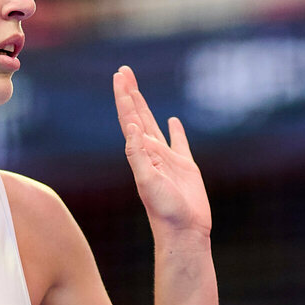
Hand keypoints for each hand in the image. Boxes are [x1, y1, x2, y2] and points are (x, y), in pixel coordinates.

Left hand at [115, 66, 209, 237]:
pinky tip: (174, 121)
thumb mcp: (148, 182)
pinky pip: (180, 143)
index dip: (124, 97)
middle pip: (137, 116)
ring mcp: (168, 159)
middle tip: (124, 71)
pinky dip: (176, 131)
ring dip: (145, 106)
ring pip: (155, 125)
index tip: (120, 76)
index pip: (129, 119)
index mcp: (141, 154)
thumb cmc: (165, 211)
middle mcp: (152, 153)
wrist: (183, 233)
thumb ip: (138, 155)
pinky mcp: (185, 167)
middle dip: (130, 93)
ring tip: (137, 90)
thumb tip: (131, 127)